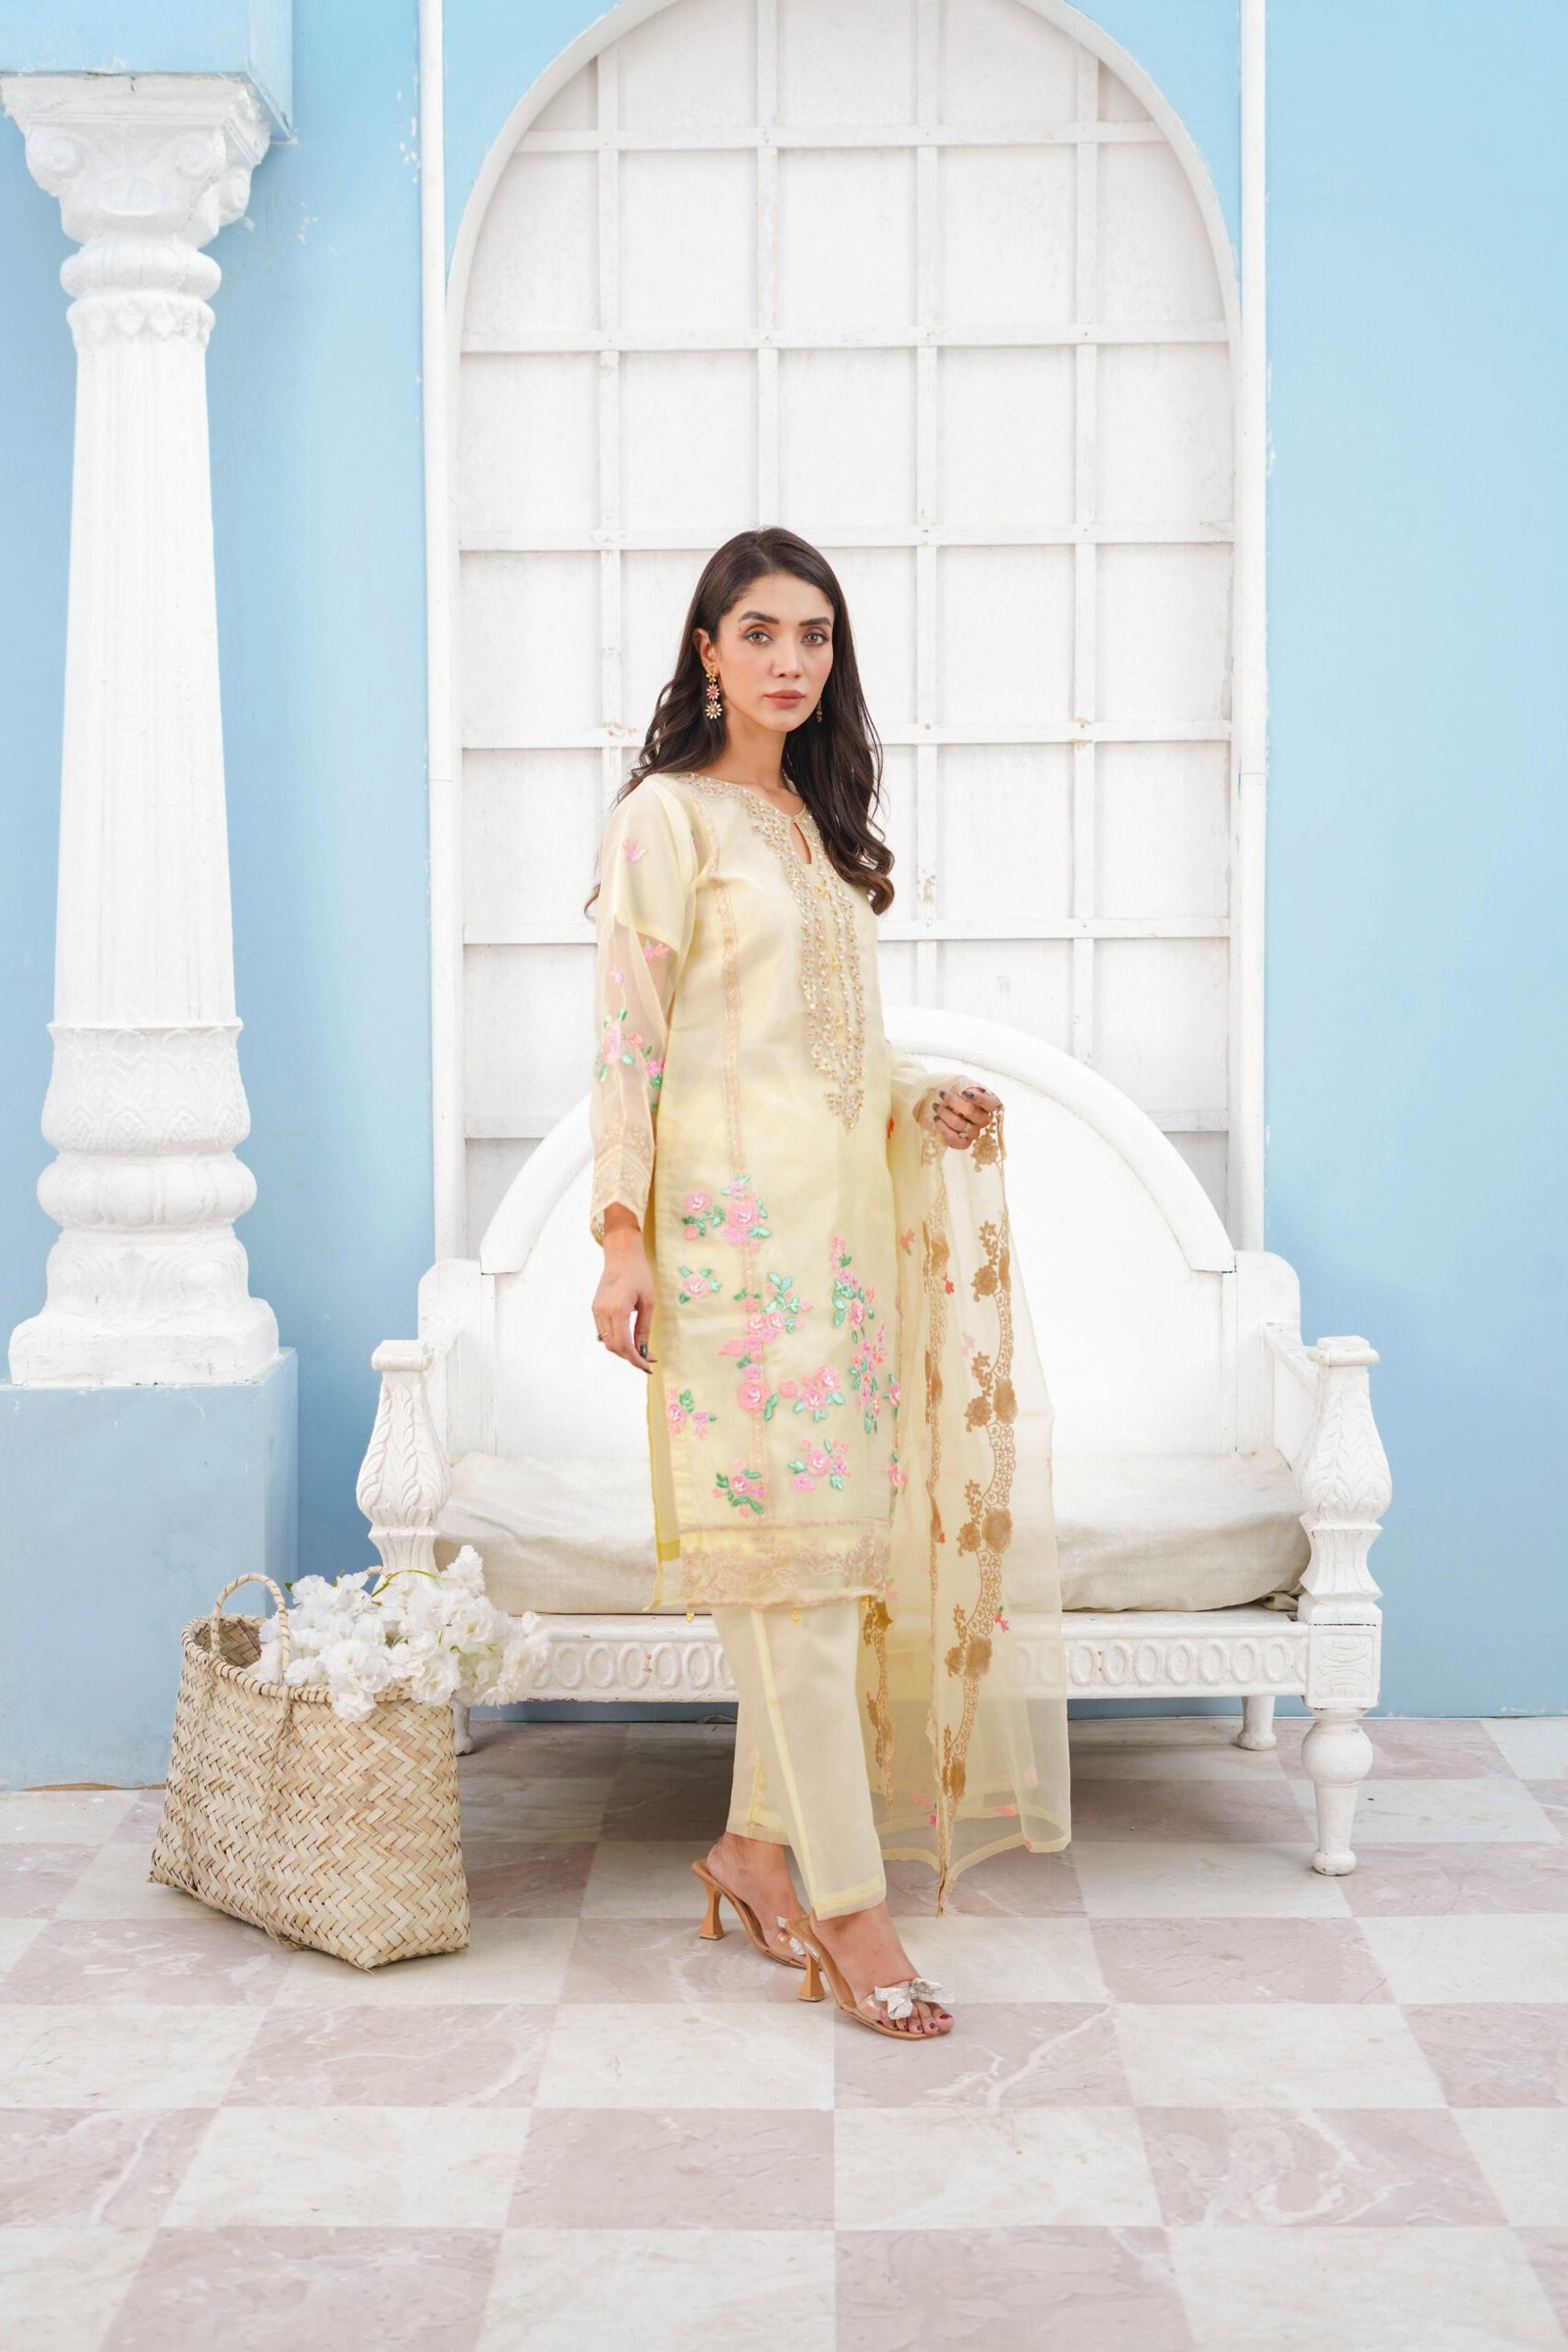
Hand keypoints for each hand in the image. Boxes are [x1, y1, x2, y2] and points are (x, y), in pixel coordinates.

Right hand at [593, 1214, 655, 1372]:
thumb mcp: (648, 1302)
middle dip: (630, 1357)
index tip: (648, 1366)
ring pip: (607, 1341)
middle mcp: (602, 1312)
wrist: (621, 1254)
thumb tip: (644, 1351)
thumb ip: (644, 1328)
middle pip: (613, 1347)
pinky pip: (603, 1332)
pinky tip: (629, 1340)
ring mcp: (596, 1310)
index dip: (635, 1359)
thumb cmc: (639, 1274)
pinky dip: (615, 1340)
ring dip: (622, 1350)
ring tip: (640, 1350)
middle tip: (648, 1359)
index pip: (623, 1345)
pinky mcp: (595, 1308)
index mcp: (616, 1310)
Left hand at [926, 1081, 999, 1149]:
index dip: (979, 1099)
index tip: (964, 1092)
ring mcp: (975, 1132)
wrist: (946, 1108)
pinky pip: (956, 1140)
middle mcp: (984, 1120)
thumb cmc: (957, 1094)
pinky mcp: (964, 1143)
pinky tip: (937, 1120)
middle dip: (953, 1101)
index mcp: (988, 1105)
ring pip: (959, 1124)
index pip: (991, 1104)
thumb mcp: (963, 1085)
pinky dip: (944, 1130)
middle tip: (941, 1094)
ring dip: (944, 1113)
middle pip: (971, 1112)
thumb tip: (964, 1089)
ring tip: (935, 1106)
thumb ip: (965, 1085)